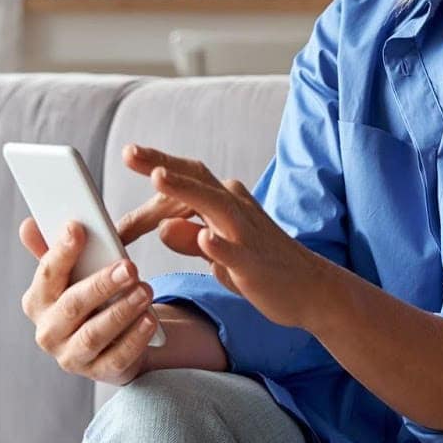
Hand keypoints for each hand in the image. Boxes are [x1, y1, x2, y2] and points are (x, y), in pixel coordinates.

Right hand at [18, 217, 159, 385]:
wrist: (111, 342)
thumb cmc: (90, 298)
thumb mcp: (74, 274)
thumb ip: (55, 250)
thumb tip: (28, 225)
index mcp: (38, 301)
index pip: (47, 275)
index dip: (61, 252)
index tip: (78, 228)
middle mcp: (48, 332)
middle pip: (72, 306)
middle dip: (101, 284)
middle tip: (129, 267)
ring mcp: (71, 356)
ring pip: (93, 335)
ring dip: (121, 312)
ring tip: (145, 291)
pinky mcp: (100, 372)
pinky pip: (117, 358)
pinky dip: (134, 339)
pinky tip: (149, 320)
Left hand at [117, 144, 333, 330]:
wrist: (311, 289)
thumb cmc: (261, 268)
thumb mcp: (217, 252)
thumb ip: (189, 238)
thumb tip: (162, 226)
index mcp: (226, 202)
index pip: (188, 178)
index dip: (158, 167)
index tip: (130, 154)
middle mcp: (236, 209)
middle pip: (197, 179)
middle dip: (163, 164)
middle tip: (130, 152)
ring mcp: (246, 234)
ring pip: (214, 205)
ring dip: (186, 190)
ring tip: (158, 178)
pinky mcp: (254, 263)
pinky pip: (234, 252)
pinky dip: (219, 244)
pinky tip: (203, 238)